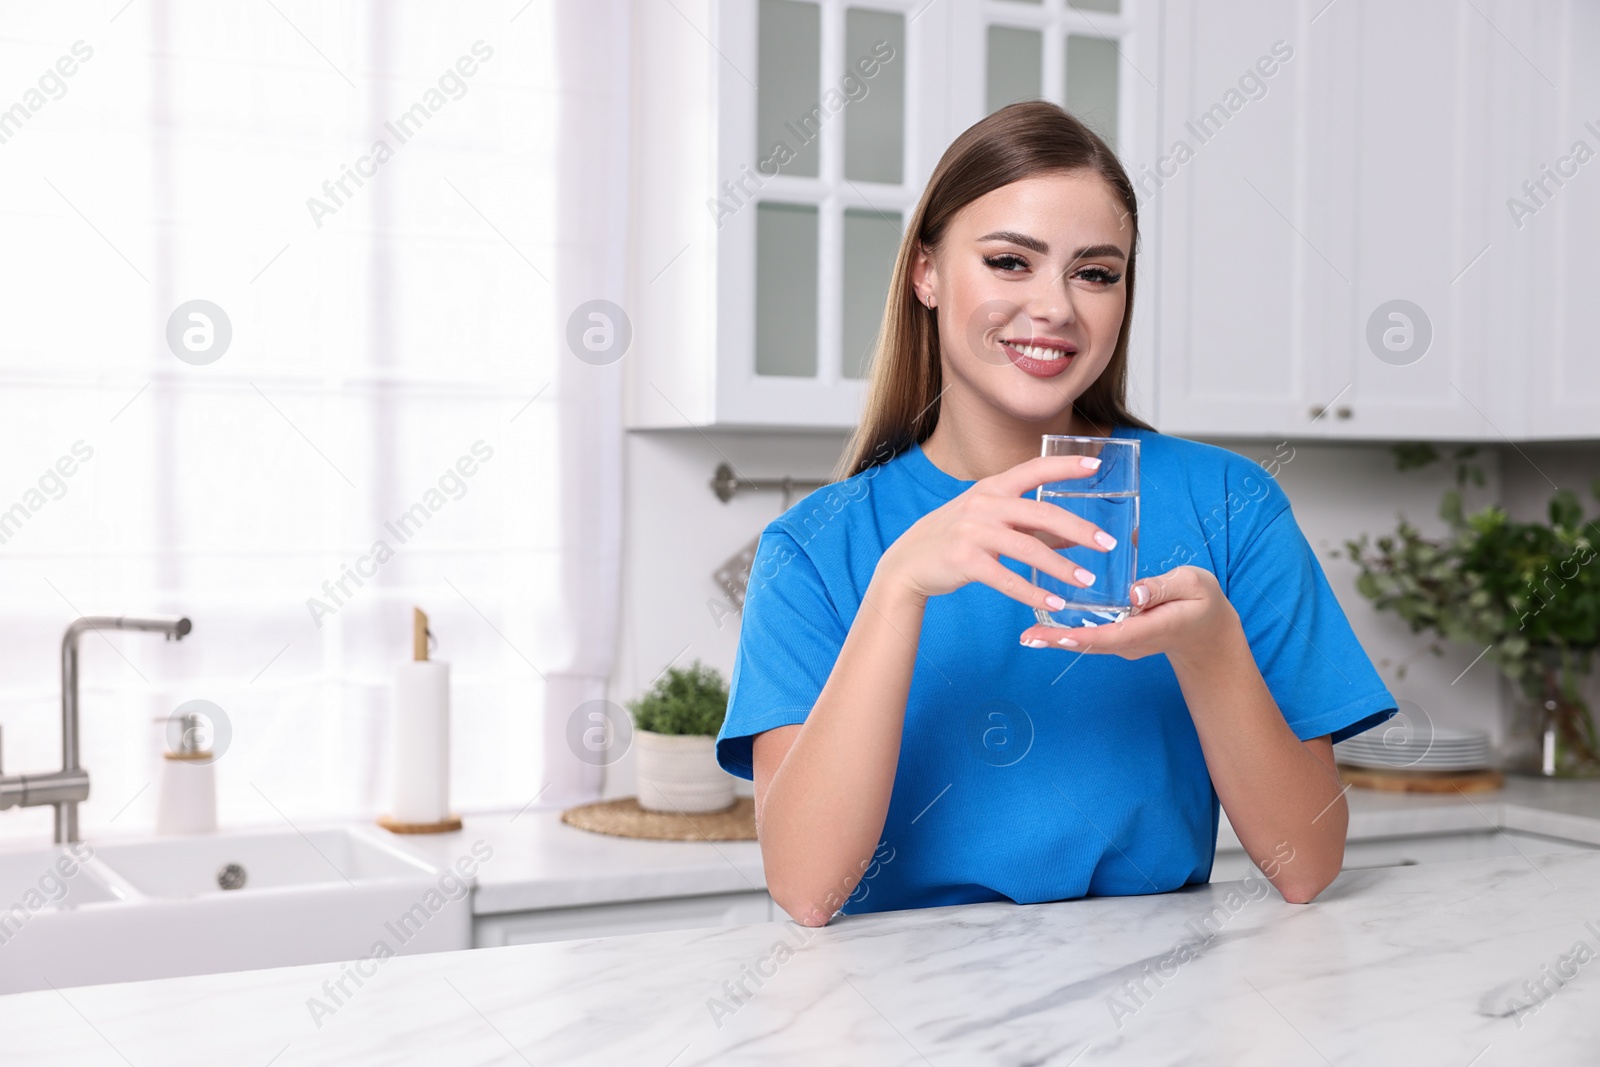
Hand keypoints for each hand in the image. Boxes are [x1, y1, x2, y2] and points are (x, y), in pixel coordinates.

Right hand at [874, 453, 1119, 614]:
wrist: (908, 562)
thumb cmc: (955, 539)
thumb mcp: (989, 521)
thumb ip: (1029, 525)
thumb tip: (1077, 535)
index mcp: (991, 488)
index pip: (1033, 470)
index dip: (1064, 466)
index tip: (1096, 466)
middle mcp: (983, 505)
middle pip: (1040, 513)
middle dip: (1078, 528)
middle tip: (1108, 543)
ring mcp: (972, 532)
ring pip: (1027, 549)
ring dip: (1061, 567)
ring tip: (1087, 580)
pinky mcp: (964, 561)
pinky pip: (1007, 579)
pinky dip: (1033, 593)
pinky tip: (1055, 603)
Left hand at [1018, 565, 1238, 664]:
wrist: (1206, 632)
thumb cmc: (1201, 601)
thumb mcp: (1193, 584)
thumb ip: (1164, 587)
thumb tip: (1134, 592)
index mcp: (1154, 626)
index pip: (1116, 634)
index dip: (1087, 635)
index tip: (1060, 635)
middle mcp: (1134, 641)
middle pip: (1094, 643)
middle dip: (1060, 641)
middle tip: (1027, 637)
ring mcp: (1126, 643)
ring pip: (1089, 643)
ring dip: (1057, 640)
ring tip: (1027, 636)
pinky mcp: (1119, 638)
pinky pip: (1092, 637)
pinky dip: (1067, 634)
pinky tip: (1043, 628)